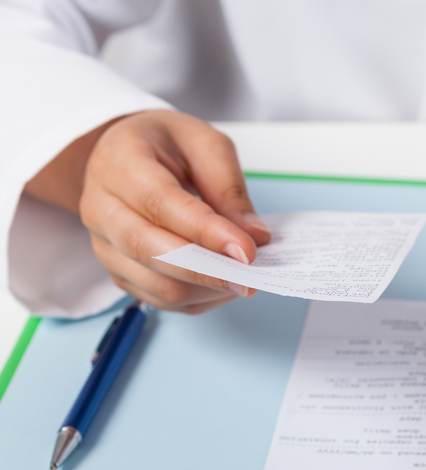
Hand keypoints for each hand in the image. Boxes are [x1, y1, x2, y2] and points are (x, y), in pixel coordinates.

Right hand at [28, 109, 269, 312]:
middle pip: (148, 250)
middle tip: (250, 278)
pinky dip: (197, 299)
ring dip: (205, 289)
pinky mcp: (117, 271)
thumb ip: (229, 188)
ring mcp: (104, 243)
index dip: (205, 231)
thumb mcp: (205, 144)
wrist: (124, 157)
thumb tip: (255, 236)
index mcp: (120, 160)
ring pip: (154, 283)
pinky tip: (223, 286)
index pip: (160, 203)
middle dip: (206, 270)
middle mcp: (101, 205)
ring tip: (242, 281)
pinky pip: (159, 299)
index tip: (246, 250)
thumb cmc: (166, 146)